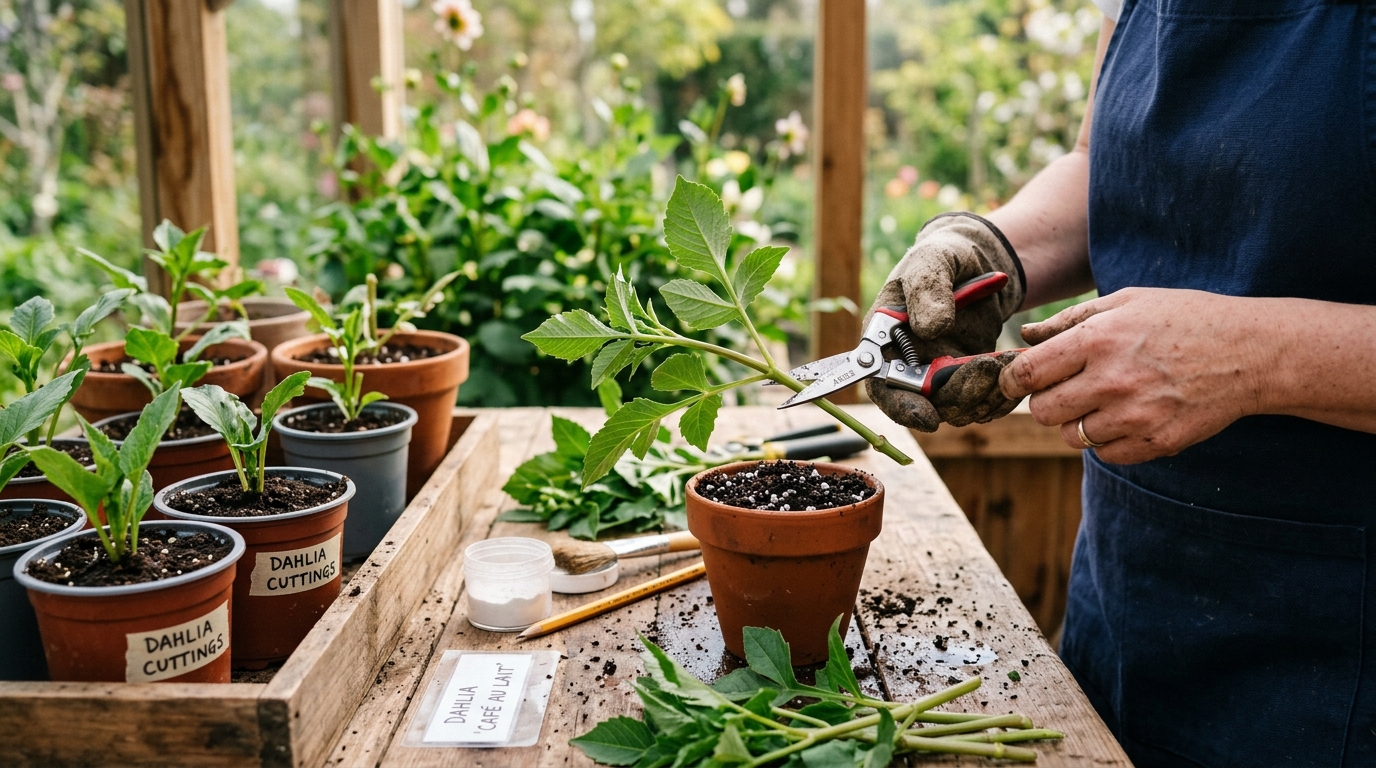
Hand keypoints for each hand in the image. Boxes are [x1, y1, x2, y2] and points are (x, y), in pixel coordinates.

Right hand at [865, 213, 1026, 431]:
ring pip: (957, 409)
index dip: (901, 408)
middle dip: (958, 395)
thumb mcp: (932, 261)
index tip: (928, 417)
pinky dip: (1000, 393)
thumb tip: (929, 328)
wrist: (977, 261)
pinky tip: (1013, 364)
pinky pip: (981, 402)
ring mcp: (939, 376)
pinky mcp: (969, 379)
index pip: (882, 387)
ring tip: (1005, 359)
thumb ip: (927, 289)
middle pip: (926, 405)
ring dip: (984, 394)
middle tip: (987, 366)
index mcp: (885, 342)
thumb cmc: (942, 257)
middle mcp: (907, 366)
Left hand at [999, 288, 1269, 462]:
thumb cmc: (1184, 318)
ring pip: (1072, 436)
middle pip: (1043, 411)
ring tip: (1103, 401)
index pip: (1026, 374)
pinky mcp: (1156, 441)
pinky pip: (1106, 454)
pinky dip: (1108, 441)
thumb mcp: (1127, 301)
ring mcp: (1135, 415)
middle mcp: (1111, 380)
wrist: (1250, 351)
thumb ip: (1070, 320)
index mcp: (1097, 340)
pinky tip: (1128, 417)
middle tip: (1065, 390)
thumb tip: (1026, 336)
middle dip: (1046, 402)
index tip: (1014, 383)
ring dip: (1078, 422)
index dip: (1011, 381)